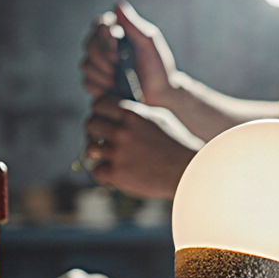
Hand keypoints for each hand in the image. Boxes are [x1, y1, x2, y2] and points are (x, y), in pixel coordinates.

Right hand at [79, 0, 178, 106]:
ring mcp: (101, 67)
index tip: (116, 43)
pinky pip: (87, 82)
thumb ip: (133, 24)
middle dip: (101, 55)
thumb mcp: (148, 42)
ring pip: (86, 64)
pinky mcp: (99, 85)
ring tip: (117, 78)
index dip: (103, 34)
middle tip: (116, 62)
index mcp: (118, 34)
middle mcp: (106, 48)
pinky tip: (112, 87)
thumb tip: (117, 3)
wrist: (161, 95)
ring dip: (101, 71)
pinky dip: (98, 85)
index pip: (99, 25)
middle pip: (89, 44)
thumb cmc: (158, 66)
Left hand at [83, 97, 200, 199]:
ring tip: (109, 158)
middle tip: (103, 140)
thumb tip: (124, 107)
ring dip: (97, 153)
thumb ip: (139, 111)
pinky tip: (114, 174)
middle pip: (90, 124)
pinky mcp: (118, 173)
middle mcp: (123, 131)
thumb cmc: (178, 144)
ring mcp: (119, 152)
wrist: (188, 170)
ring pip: (90, 148)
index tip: (105, 122)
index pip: (98, 104)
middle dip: (95, 132)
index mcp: (132, 114)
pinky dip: (103, 173)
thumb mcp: (161, 118)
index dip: (99, 112)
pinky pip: (96, 171)